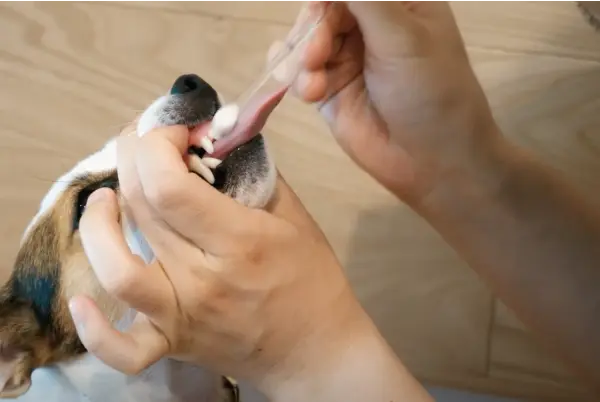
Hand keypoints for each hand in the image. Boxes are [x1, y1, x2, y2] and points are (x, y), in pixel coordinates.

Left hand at [68, 125, 374, 394]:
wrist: (315, 349)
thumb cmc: (311, 277)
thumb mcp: (294, 214)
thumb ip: (253, 172)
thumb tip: (211, 137)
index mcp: (240, 240)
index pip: (169, 183)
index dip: (157, 143)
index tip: (174, 129)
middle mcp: (203, 278)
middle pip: (141, 207)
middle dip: (134, 157)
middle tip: (147, 142)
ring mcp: (181, 315)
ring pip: (116, 268)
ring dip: (99, 224)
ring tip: (108, 198)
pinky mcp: (172, 344)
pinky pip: (122, 349)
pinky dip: (95, 330)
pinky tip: (82, 302)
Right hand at [281, 0, 499, 204]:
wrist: (431, 161)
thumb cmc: (430, 91)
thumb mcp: (402, 35)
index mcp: (399, 1)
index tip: (318, 9)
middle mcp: (371, 24)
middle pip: (323, 8)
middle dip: (313, 29)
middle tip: (318, 55)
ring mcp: (347, 57)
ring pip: (306, 38)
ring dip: (302, 58)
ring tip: (313, 85)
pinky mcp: (329, 88)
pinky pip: (298, 70)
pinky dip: (294, 77)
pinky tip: (307, 91)